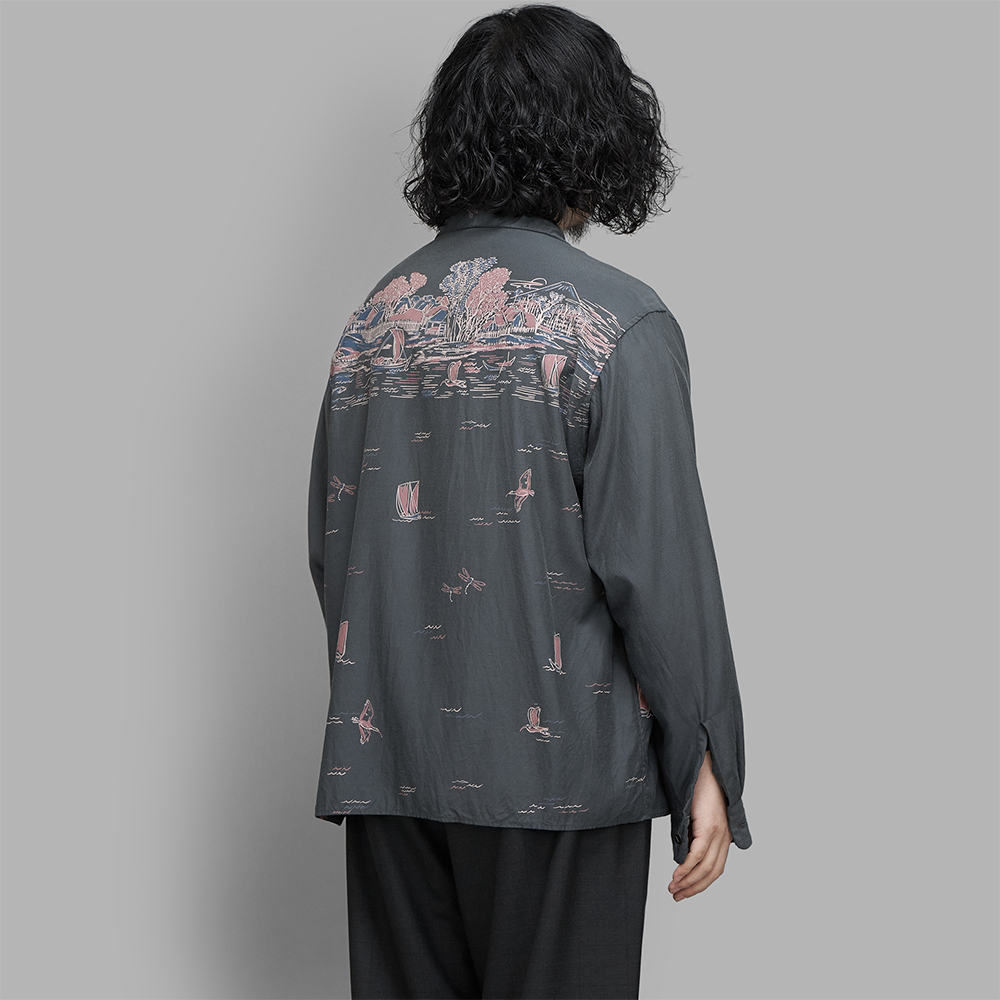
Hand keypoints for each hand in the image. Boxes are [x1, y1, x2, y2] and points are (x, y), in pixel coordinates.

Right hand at [667, 751, 732, 901]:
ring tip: (673, 888)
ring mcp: (719, 832)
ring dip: (688, 882)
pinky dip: (686, 868)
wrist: (703, 766)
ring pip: (705, 868)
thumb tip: (681, 856)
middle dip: (694, 888)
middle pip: (712, 873)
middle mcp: (725, 836)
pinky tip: (676, 875)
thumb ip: (692, 835)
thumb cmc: (697, 787)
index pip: (715, 868)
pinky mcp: (710, 827)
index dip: (701, 883)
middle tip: (677, 896)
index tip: (685, 891)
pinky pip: (697, 855)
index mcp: (724, 835)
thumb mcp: (695, 816)